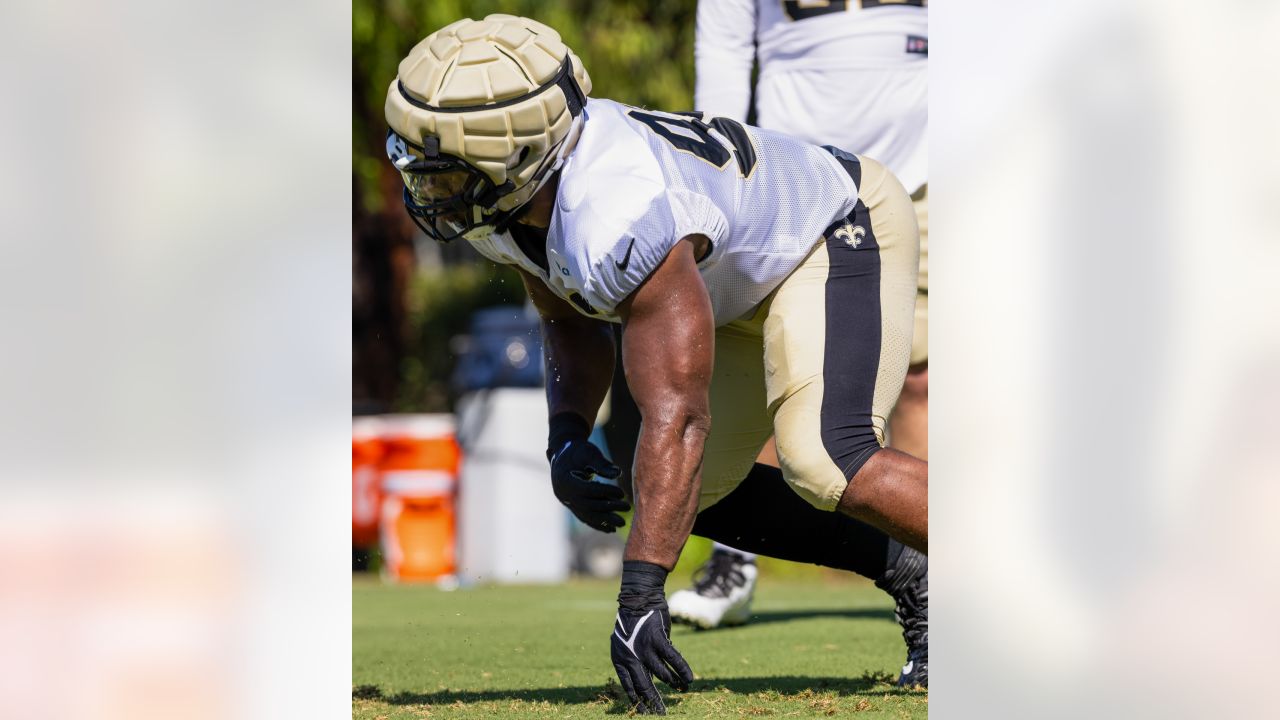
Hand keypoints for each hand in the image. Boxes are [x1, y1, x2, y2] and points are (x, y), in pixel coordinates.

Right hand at [548, 439, 629, 531]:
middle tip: (627, 508)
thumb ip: (602, 464)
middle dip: (609, 509)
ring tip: (622, 523)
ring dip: (605, 521)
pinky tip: (611, 529)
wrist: (564, 454)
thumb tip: (618, 473)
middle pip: (588, 506)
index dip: (605, 492)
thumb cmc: (579, 451)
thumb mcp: (589, 453)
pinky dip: (597, 524)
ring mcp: (566, 502)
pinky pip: (584, 517)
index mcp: (565, 480)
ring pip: (586, 515)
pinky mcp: (571, 506)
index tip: (622, 493)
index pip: (588, 490)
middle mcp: (563, 494)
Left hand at [611, 562, 693, 713]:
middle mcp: (630, 656)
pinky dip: (681, 669)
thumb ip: (638, 661)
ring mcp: (644, 648)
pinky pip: (672, 658)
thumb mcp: (630, 645)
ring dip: (672, 683)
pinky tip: (689, 678)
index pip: (629, 686)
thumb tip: (650, 679)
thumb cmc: (635, 623)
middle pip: (643, 685)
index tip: (644, 711)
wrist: (638, 599)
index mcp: (620, 659)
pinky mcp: (657, 639)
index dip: (637, 700)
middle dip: (653, 702)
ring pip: (660, 674)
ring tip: (681, 690)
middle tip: (660, 713)